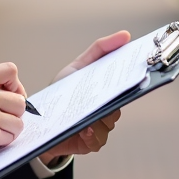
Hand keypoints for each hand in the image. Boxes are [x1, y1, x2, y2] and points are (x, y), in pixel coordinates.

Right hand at [0, 63, 27, 172]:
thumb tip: (9, 90)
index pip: (10, 70)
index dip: (15, 84)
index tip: (11, 94)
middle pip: (20, 100)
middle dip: (13, 113)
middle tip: (0, 119)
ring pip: (18, 121)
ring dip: (9, 129)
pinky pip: (11, 137)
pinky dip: (2, 141)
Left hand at [38, 30, 129, 164]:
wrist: (41, 120)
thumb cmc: (63, 92)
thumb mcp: (79, 66)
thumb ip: (100, 49)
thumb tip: (125, 35)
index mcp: (107, 90)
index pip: (126, 84)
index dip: (133, 78)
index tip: (137, 71)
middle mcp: (107, 109)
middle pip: (119, 104)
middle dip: (114, 100)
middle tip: (108, 94)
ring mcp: (100, 126)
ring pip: (110, 122)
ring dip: (99, 118)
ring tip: (88, 114)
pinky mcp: (90, 142)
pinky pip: (98, 140)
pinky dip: (92, 134)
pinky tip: (83, 128)